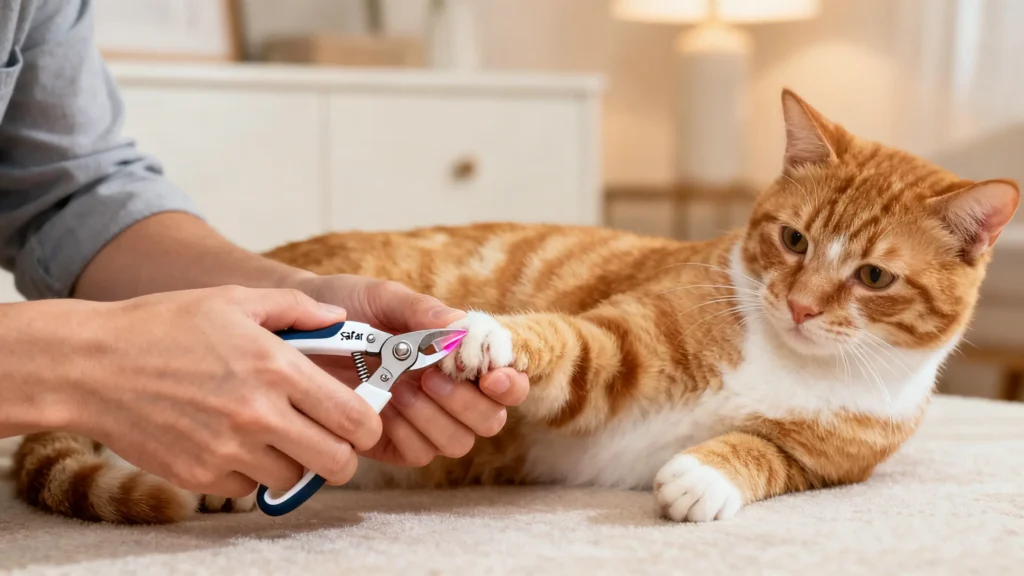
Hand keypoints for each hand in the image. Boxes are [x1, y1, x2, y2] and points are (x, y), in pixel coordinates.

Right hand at [50, 286, 382, 496]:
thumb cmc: (165, 325)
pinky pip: (248, 488)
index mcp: (277, 368)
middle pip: (337, 461)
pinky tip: (233, 443)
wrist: (92, 366)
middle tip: (329, 439)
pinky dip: (249, 473)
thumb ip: (296, 308)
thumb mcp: (234, 299)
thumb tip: (339, 318)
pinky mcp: (200, 476)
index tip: (362, 421)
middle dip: (342, 454)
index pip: (355, 418)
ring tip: (274, 434)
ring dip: (293, 462)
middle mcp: (259, 414)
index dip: (369, 424)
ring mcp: (228, 450)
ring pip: (293, 478)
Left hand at [291, 274, 529, 466]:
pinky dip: (407, 433)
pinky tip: (383, 407)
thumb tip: (459, 325)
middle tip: (430, 376)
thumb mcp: (383, 298)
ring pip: (458, 443)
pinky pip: (419, 454)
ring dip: (435, 418)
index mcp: (459, 356)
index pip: (506, 380)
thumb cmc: (347, 307)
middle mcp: (450, 392)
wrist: (297, 330)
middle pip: (490, 420)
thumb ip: (421, 311)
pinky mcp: (395, 444)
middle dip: (467, 402)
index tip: (491, 376)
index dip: (510, 383)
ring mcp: (424, 421)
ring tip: (399, 388)